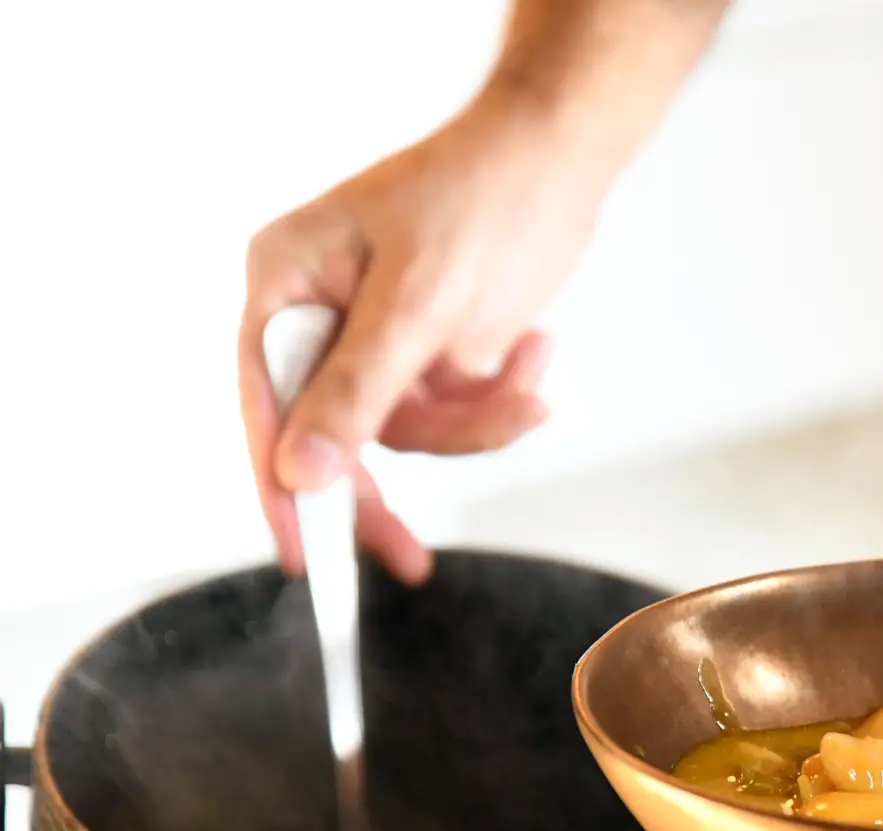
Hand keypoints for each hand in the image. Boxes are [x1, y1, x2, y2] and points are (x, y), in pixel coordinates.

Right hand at [239, 94, 604, 581]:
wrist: (559, 165)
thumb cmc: (479, 201)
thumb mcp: (415, 304)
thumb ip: (356, 391)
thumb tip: (299, 472)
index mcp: (285, 285)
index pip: (267, 403)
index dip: (282, 485)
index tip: (304, 555)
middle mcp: (320, 316)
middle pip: (334, 436)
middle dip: (387, 489)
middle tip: (409, 558)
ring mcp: (378, 340)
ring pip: (411, 435)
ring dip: (479, 421)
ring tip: (532, 372)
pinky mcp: (431, 355)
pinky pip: (455, 417)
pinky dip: (501, 403)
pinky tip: (537, 354)